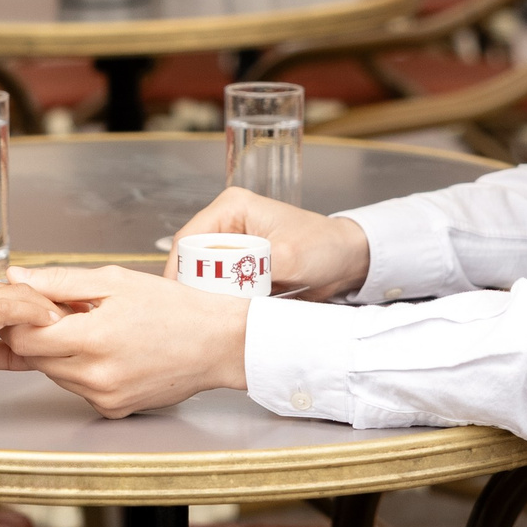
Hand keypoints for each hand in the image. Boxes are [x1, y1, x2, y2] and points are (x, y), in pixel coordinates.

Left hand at [0, 265, 246, 417]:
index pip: (24, 339)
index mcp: (93, 338)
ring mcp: (104, 397)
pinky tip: (110, 353)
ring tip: (96, 331)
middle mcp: (95, 375)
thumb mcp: (116, 281)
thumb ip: (60, 281)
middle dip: (42, 336)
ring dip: (62, 353)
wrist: (216, 343)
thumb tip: (17, 278)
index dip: (22, 320)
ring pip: (56, 375)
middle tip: (69, 314)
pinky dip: (84, 372)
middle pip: (36, 359)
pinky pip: (80, 391)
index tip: (35, 307)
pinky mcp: (114, 410)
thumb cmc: (173, 308)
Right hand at [171, 188, 369, 300]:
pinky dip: (223, 300)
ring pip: (204, 276)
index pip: (189, 239)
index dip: (180, 269)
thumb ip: (256, 266)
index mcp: (231, 208)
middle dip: (194, 286)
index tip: (179, 300)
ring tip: (213, 318)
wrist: (346, 260)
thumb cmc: (323, 246)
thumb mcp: (290, 256)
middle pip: (192, 260)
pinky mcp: (241, 266)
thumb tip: (227, 282)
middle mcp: (227, 224)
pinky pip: (221, 285)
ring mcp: (233, 247)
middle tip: (199, 315)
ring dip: (209, 296)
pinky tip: (227, 316)